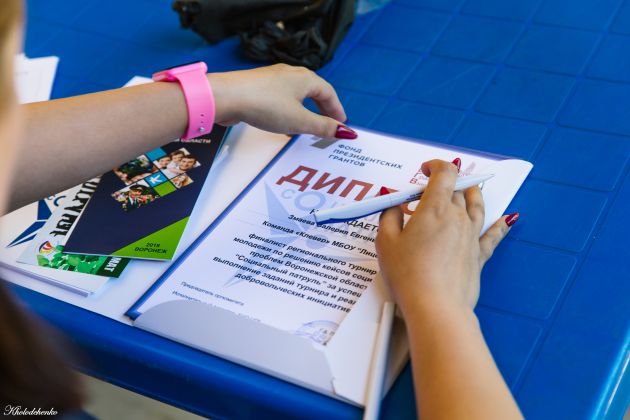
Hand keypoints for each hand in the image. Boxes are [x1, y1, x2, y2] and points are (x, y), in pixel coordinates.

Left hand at [208, 64, 355, 138]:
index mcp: (305, 78)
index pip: (328, 93)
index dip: (336, 109)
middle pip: (313, 91)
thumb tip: (345, 132)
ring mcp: (273, 79)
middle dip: (322, 108)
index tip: (341, 123)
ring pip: (296, 94)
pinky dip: (289, 109)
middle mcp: (290, 74)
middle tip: (328, 123)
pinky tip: (284, 122)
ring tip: (308, 125)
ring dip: (305, 110)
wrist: (227, 96)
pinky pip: (281, 98)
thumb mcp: (300, 121)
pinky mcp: (258, 87)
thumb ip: (323, 127)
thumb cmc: (264, 105)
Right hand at [375, 159, 518, 314]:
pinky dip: (501, 225)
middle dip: (445, 183)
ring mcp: (471, 236)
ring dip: (473, 193)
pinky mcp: (479, 255)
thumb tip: (392, 204)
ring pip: (477, 206)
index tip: (425, 169)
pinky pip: (493, 236)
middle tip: (430, 190)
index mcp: (435, 208)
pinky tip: (509, 219)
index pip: (445, 174)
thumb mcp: (385, 242)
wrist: (436, 306)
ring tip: (470, 189)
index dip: (436, 166)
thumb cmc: (408, 274)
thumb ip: (388, 217)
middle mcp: (457, 217)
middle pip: (457, 189)